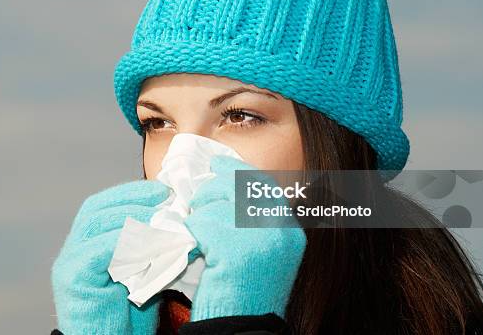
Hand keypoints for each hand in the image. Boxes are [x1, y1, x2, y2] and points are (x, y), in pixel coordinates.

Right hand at [51, 180, 169, 334]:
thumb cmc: (128, 316)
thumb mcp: (143, 271)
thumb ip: (150, 245)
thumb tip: (175, 218)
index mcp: (89, 242)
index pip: (105, 204)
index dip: (132, 192)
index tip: (163, 190)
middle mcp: (75, 248)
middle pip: (97, 208)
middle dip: (134, 199)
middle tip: (166, 201)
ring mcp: (69, 262)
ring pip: (97, 224)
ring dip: (134, 218)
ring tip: (164, 222)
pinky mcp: (72, 278)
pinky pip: (99, 250)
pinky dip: (126, 242)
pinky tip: (151, 245)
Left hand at [184, 155, 306, 320]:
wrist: (242, 328)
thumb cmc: (246, 293)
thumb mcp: (264, 253)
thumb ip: (255, 220)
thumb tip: (228, 184)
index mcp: (290, 230)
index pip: (263, 185)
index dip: (236, 171)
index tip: (218, 164)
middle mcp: (280, 230)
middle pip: (239, 186)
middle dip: (212, 189)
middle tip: (196, 201)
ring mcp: (259, 237)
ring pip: (217, 203)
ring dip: (199, 214)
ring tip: (197, 232)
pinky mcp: (234, 248)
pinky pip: (202, 223)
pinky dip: (192, 231)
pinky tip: (194, 245)